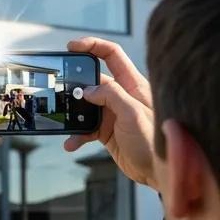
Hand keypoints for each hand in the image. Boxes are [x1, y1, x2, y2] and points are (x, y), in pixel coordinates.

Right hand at [63, 38, 156, 189]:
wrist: (158, 173)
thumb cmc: (154, 142)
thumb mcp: (132, 114)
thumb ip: (111, 96)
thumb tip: (88, 90)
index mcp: (133, 85)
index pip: (112, 56)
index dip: (92, 46)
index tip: (72, 47)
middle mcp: (122, 96)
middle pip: (93, 81)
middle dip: (75, 85)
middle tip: (61, 90)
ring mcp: (113, 113)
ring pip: (85, 106)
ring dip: (73, 115)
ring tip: (65, 122)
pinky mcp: (106, 131)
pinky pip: (85, 128)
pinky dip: (76, 135)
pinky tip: (71, 143)